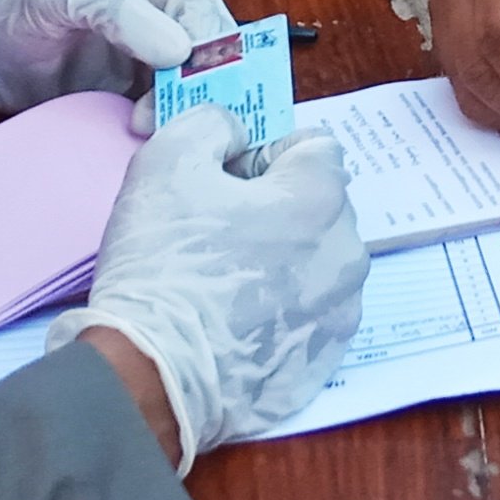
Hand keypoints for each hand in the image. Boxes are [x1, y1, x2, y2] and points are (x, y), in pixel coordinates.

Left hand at [0, 0, 232, 120]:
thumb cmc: (7, 4)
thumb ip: (117, 11)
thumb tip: (180, 50)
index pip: (211, 21)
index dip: (207, 63)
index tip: (180, 100)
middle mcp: (173, 10)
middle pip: (218, 62)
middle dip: (198, 96)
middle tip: (162, 126)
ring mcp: (162, 56)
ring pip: (203, 94)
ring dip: (182, 119)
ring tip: (142, 132)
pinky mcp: (144, 93)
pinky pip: (175, 116)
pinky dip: (168, 133)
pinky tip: (145, 143)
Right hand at [69, 109, 368, 467]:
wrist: (151, 375)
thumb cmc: (163, 262)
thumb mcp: (167, 159)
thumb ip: (214, 124)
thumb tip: (236, 138)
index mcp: (322, 198)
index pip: (311, 146)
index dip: (263, 154)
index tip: (223, 179)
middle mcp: (348, 254)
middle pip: (317, 207)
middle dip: (275, 208)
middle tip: (217, 230)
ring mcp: (340, 315)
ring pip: (315, 264)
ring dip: (282, 261)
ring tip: (224, 282)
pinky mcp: (322, 363)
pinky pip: (307, 317)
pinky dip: (279, 313)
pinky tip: (234, 323)